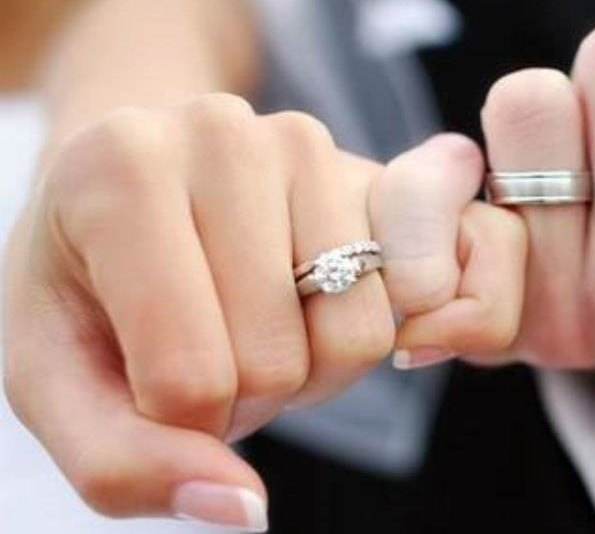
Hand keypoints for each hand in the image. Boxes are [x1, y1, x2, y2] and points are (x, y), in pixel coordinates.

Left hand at [2, 95, 523, 527]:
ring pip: (355, 336)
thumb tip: (244, 509)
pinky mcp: (370, 169)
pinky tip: (311, 307)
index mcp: (120, 173)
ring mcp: (307, 144)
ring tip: (260, 331)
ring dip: (309, 372)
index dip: (179, 423)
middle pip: (276, 360)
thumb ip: (122, 463)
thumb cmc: (90, 286)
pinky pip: (413, 299)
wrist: (134, 195)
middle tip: (213, 357)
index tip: (156, 386)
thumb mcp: (56, 380)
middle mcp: (221, 133)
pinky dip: (360, 338)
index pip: (185, 374)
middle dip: (247, 397)